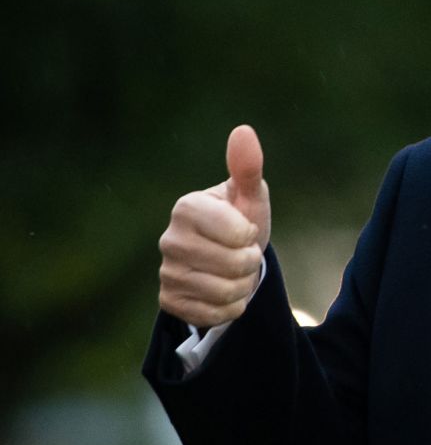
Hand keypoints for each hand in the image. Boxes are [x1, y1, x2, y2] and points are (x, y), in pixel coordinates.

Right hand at [158, 125, 272, 326]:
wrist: (229, 260)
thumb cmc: (240, 222)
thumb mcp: (249, 197)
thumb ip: (247, 167)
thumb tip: (243, 130)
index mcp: (187, 207)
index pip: (237, 233)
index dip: (250, 235)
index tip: (244, 230)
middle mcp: (169, 239)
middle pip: (235, 265)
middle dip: (250, 263)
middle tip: (243, 254)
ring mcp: (166, 272)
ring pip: (226, 292)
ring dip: (243, 286)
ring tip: (235, 273)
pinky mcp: (169, 301)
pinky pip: (214, 314)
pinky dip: (230, 308)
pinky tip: (224, 293)